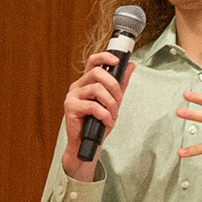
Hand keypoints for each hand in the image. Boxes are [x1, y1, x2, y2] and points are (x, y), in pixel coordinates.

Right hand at [59, 53, 125, 182]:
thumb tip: (130, 66)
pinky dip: (105, 115)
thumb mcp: (113, 102)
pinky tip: (107, 122)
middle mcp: (77, 86)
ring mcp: (72, 96)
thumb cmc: (97, 124)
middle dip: (114, 86)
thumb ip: (120, 84)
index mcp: (86, 82)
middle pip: (98, 73)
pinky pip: (93, 106)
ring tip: (113, 115)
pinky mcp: (70, 108)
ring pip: (97, 89)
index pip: (93, 61)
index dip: (104, 57)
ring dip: (111, 104)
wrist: (87, 144)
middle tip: (119, 101)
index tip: (117, 61)